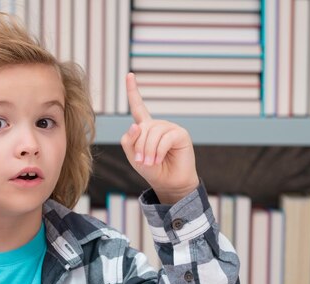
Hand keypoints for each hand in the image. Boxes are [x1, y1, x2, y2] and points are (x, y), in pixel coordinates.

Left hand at [120, 73, 199, 203]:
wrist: (169, 182)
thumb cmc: (152, 169)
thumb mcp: (133, 156)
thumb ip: (129, 141)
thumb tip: (135, 126)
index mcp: (145, 127)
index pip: (138, 106)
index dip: (133, 91)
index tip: (129, 75)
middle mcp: (158, 125)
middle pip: (141, 128)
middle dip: (139, 147)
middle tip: (141, 162)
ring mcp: (170, 128)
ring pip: (152, 133)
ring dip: (148, 151)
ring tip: (150, 163)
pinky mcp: (180, 134)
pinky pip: (164, 139)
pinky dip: (158, 151)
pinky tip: (158, 159)